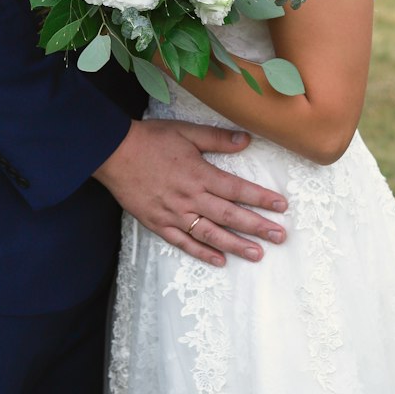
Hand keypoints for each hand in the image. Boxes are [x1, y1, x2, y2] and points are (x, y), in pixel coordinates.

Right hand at [93, 119, 286, 265]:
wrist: (113, 153)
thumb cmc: (150, 140)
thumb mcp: (186, 132)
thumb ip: (216, 139)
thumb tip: (246, 140)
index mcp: (199, 174)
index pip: (237, 189)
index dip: (261, 198)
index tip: (281, 206)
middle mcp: (190, 197)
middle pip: (229, 215)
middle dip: (257, 227)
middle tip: (280, 237)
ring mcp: (174, 214)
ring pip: (210, 234)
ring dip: (236, 245)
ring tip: (257, 254)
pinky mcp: (159, 224)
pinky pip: (184, 243)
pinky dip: (202, 254)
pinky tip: (219, 261)